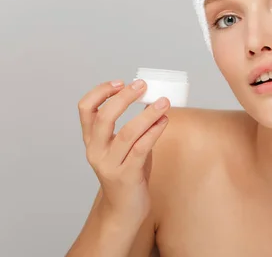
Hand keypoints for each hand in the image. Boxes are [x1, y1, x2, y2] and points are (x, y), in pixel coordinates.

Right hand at [77, 79, 170, 223]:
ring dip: (147, 114)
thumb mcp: (123, 147)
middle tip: (142, 85)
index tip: (120, 82)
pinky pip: (141, 149)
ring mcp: (110, 165)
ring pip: (127, 133)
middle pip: (104, 118)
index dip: (101, 92)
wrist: (124, 209)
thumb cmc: (127, 173)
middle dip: (123, 98)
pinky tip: (164, 121)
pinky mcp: (127, 176)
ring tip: (164, 102)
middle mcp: (96, 151)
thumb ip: (133, 127)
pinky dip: (154, 132)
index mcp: (92, 141)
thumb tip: (153, 99)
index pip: (86, 109)